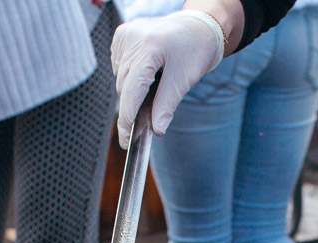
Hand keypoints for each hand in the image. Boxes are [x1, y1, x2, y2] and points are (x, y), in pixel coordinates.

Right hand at [110, 12, 223, 147]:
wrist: (197, 27)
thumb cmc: (195, 50)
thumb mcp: (184, 80)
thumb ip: (167, 105)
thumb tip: (157, 130)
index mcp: (150, 47)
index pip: (132, 88)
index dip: (128, 117)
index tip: (126, 140)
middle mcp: (133, 38)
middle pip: (124, 87)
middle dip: (132, 108)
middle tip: (141, 128)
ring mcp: (125, 36)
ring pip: (120, 79)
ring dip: (132, 92)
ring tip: (154, 87)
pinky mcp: (122, 36)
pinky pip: (120, 68)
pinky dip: (130, 78)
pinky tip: (147, 74)